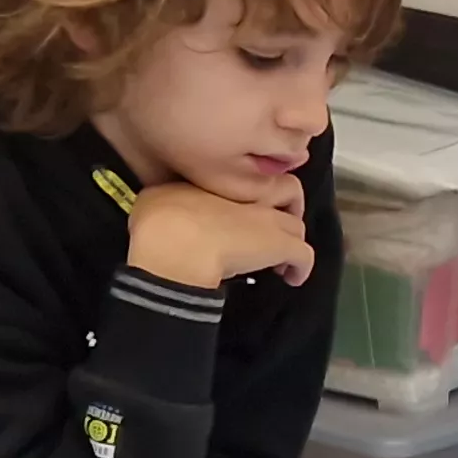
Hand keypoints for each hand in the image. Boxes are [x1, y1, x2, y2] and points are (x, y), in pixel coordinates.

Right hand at [127, 177, 312, 289]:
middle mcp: (250, 194)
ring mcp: (270, 219)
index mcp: (221, 181)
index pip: (247, 178)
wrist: (178, 244)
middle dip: (287, 208)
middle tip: (273, 228)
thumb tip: (161, 206)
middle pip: (287, 190)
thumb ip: (164, 197)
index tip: (243, 211)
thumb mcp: (152, 198)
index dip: (251, 194)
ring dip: (291, 240)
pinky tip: (291, 279)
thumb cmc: (159, 222)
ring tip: (278, 259)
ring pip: (298, 224)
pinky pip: (305, 255)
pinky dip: (301, 268)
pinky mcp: (282, 246)